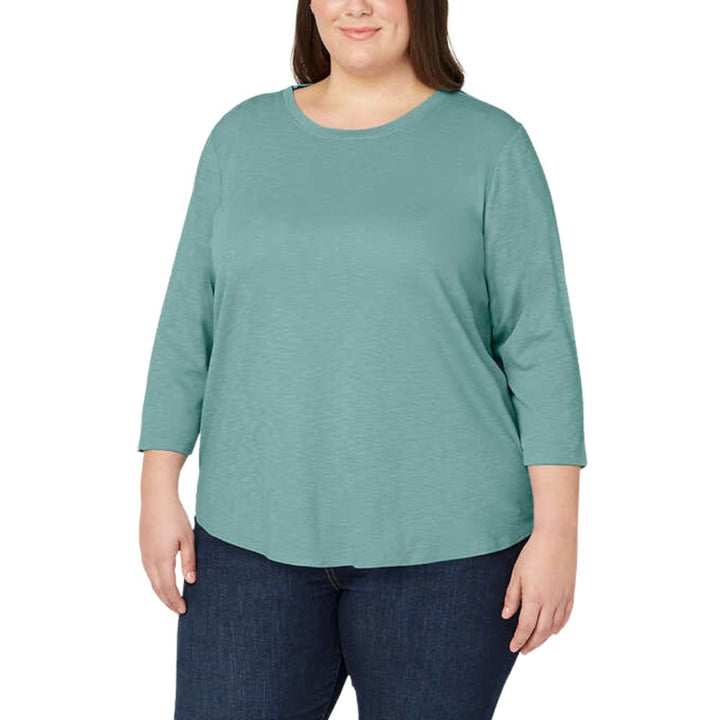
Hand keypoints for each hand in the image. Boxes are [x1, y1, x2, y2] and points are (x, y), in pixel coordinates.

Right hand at [139, 497, 195, 614]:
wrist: (156, 499)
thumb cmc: (174, 516)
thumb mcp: (188, 538)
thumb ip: (189, 561)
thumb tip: (191, 581)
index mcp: (162, 559)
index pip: (168, 588)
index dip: (175, 601)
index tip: (184, 610)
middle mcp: (149, 560)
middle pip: (158, 589)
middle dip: (168, 601)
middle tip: (179, 610)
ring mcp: (144, 554)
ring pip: (152, 581)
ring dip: (162, 593)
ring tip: (173, 600)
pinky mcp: (143, 549)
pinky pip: (149, 572)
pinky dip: (157, 582)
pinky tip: (164, 582)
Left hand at [501, 527, 576, 653]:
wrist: (557, 538)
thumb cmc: (533, 553)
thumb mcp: (517, 574)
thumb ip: (512, 597)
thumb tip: (506, 616)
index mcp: (535, 598)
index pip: (526, 627)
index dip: (519, 639)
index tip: (513, 647)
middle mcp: (551, 602)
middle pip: (541, 631)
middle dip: (531, 643)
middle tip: (523, 650)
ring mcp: (563, 599)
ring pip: (554, 627)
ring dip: (544, 638)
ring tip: (535, 642)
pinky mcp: (570, 593)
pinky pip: (565, 617)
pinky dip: (558, 627)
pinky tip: (552, 630)